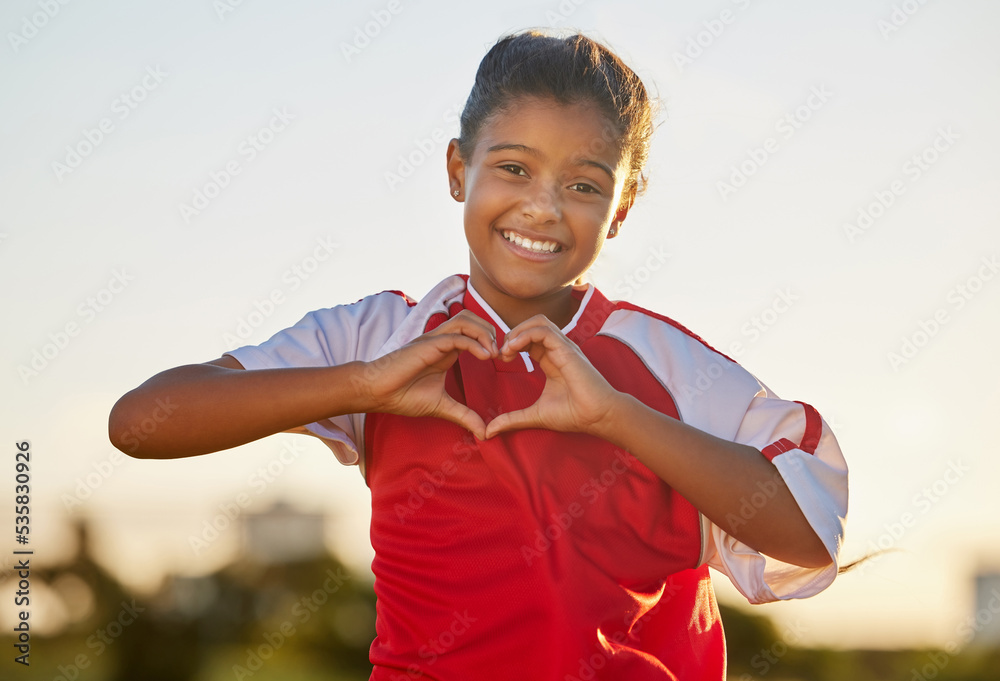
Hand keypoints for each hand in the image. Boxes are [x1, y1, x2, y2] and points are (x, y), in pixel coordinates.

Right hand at [360, 311, 497, 438]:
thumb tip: (484, 433)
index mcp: (446, 350)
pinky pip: (456, 336)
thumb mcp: (441, 406)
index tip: (504, 360)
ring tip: (494, 353)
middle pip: (472, 318)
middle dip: (492, 331)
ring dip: (484, 333)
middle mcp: (441, 340)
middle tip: (503, 354)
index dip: (491, 340)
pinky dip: (474, 343)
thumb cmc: (402, 395)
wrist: (376, 392)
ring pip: (465, 320)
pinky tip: (485, 356)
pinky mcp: (428, 345)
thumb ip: (464, 415)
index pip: (473, 331)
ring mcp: (434, 340)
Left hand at [484, 315, 622, 438]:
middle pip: (532, 324)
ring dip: (517, 331)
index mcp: (552, 359)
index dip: (511, 344)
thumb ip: (512, 419)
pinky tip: (514, 349)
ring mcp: (564, 347)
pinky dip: (525, 335)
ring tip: (507, 350)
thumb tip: (489, 431)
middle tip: (500, 354)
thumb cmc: (574, 415)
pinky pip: (543, 331)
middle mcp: (558, 349)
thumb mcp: (535, 415)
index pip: (529, 338)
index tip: (500, 360)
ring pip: (538, 322)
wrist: (598, 417)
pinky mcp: (567, 349)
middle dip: (511, 334)